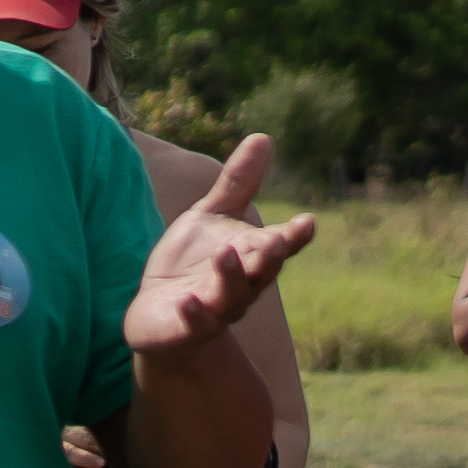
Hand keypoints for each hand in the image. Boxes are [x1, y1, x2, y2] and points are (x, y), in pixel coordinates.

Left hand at [126, 133, 317, 359]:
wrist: (160, 315)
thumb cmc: (192, 263)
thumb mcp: (211, 216)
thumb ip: (238, 183)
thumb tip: (264, 137)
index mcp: (251, 257)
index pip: (279, 245)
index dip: (294, 236)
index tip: (308, 222)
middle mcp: (241, 286)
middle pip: (262, 273)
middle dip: (269, 258)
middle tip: (277, 240)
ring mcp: (214, 309)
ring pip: (231, 297)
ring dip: (232, 278)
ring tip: (227, 255)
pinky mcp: (185, 329)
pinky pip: (193, 325)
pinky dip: (194, 315)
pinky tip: (189, 301)